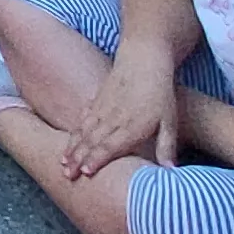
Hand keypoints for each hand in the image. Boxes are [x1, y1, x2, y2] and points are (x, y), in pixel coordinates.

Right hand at [62, 60, 177, 180]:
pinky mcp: (98, 100)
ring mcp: (103, 108)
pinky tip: (68, 139)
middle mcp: (114, 118)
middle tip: (67, 174)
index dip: (97, 159)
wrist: (144, 58)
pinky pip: (83, 117)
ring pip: (84, 131)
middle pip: (92, 141)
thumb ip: (167, 146)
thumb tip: (171, 171)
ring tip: (63, 161)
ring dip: (73, 147)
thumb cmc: (161, 93)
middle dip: (79, 158)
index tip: (86, 172)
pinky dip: (75, 129)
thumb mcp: (170, 121)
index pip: (110, 146)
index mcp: (132, 126)